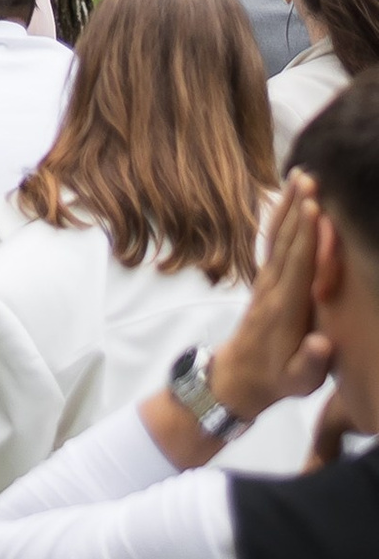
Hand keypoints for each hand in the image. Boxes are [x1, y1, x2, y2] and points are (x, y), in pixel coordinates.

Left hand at [142, 173, 333, 467]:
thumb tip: (321, 343)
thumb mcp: (297, 383)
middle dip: (298, 209)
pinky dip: (281, 219)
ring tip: (299, 176)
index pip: (299, 266)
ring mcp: (267, 281)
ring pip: (279, 237)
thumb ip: (310, 363)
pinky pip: (274, 243)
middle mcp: (274, 288)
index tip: (315, 209)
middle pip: (287, 242)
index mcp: (285, 309)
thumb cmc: (275, 380)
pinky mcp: (265, 280)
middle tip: (309, 177)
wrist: (237, 378)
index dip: (307, 238)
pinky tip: (287, 199)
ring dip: (289, 206)